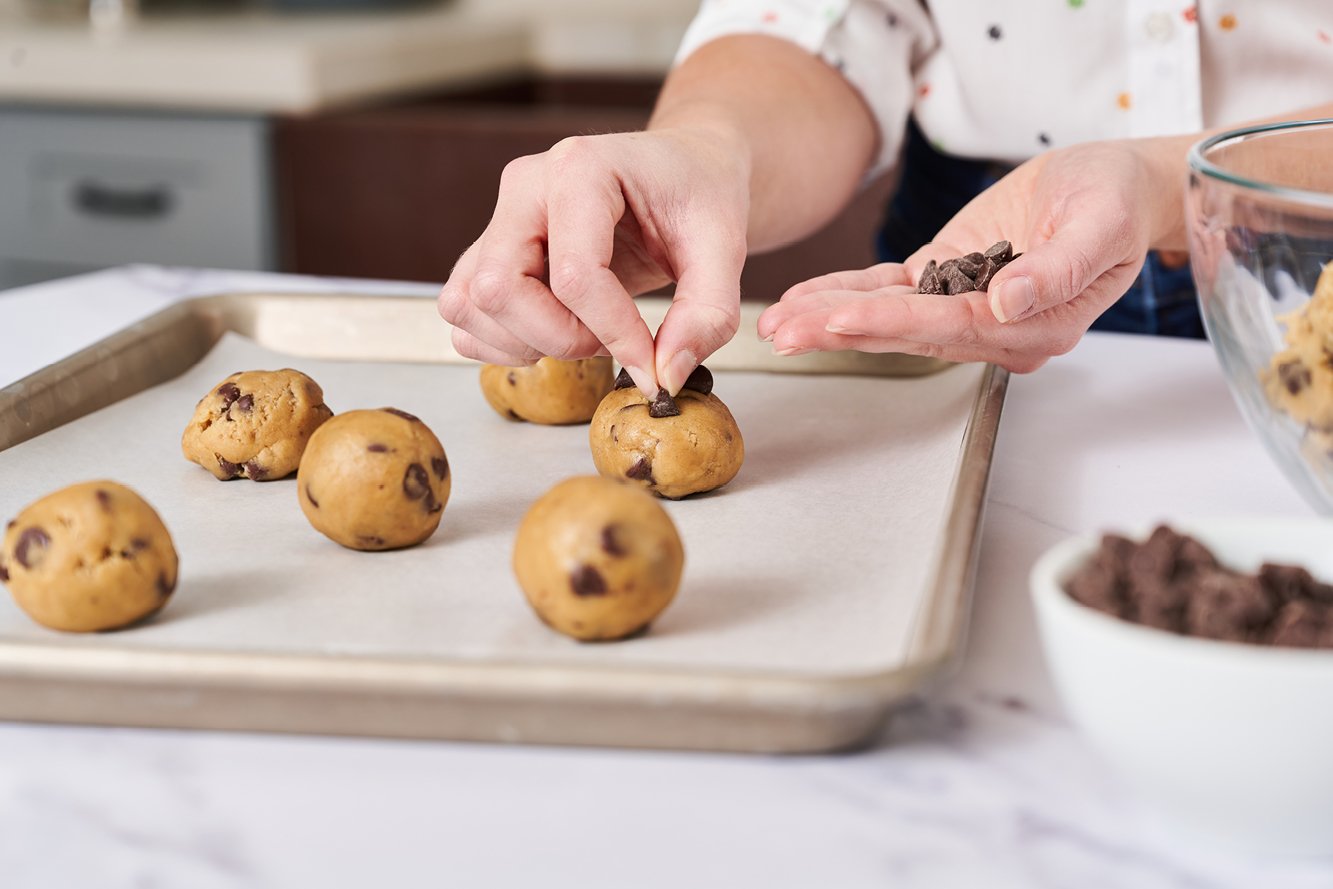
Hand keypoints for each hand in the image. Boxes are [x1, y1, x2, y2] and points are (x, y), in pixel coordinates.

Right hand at [438, 126, 749, 394]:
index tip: (651, 364)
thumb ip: (707, 313)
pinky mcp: (488, 251)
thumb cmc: (698, 194)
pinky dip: (503, 343)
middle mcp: (526, 187)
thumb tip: (666, 376)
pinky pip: (464, 315)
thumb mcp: (726, 247)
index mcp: (581, 168)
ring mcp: (499, 218)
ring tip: (585, 333)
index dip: (614, 334)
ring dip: (525, 343)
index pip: (574, 275)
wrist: (681, 169)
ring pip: (469, 305)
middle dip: (559, 338)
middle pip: (498, 289)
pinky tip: (555, 332)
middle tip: (610, 342)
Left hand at [757, 141, 1175, 372]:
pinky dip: (846, 293)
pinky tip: (806, 300)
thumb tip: (1011, 301)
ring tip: (778, 323)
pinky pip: (890, 291)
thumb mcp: (1101, 226)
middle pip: (907, 332)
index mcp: (1034, 327)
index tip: (843, 320)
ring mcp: (966, 306)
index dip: (893, 325)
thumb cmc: (1116, 202)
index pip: (952, 327)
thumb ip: (1059, 270)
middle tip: (785, 334)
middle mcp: (994, 328)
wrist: (1116, 185)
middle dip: (841, 332)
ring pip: (889, 316)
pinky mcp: (947, 278)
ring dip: (831, 319)